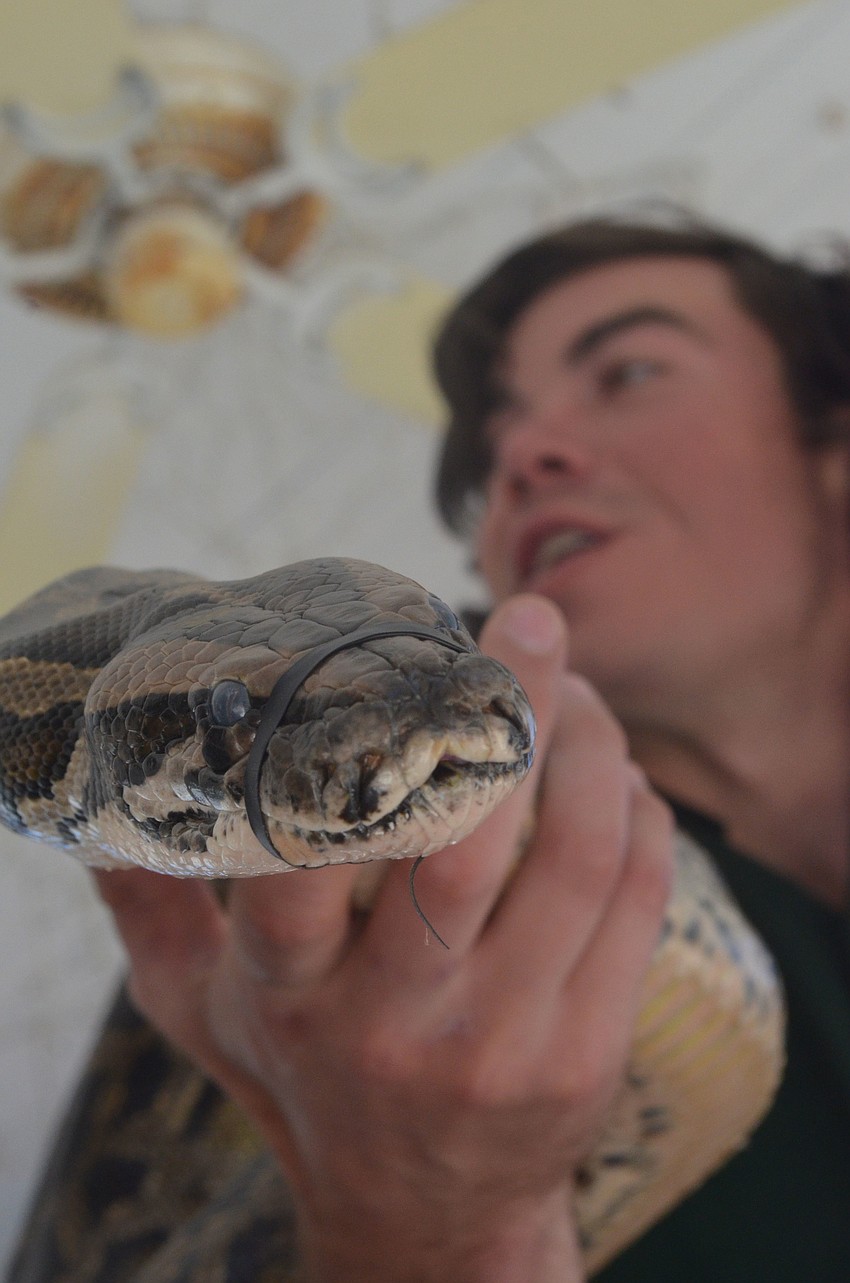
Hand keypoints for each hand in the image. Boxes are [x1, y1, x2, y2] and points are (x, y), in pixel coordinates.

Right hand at [95, 595, 673, 1282]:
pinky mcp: (584, 1059)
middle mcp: (393, 1021)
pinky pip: (634, 907)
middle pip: (466, 840)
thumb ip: (155, 910)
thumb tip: (99, 815)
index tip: (391, 660)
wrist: (420, 1217)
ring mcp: (498, 1044)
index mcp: (290, 994)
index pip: (302, 863)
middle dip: (513, 710)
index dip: (350, 749)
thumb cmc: (307, 1080)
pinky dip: (640, 820)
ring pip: (572, 861)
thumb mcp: (200, 1013)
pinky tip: (622, 775)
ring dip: (593, 751)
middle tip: (533, 622)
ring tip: (583, 693)